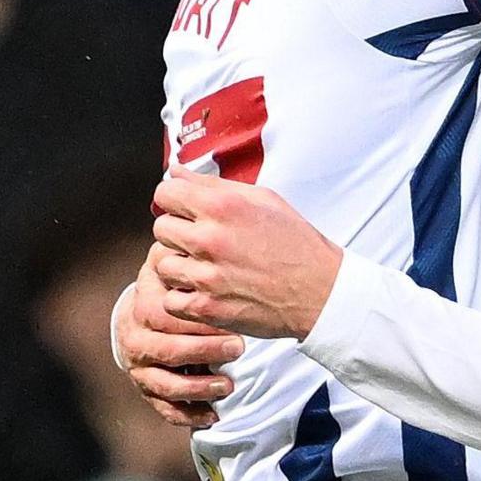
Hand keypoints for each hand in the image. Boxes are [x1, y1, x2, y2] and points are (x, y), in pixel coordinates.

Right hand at [113, 253, 239, 428]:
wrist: (141, 318)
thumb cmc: (167, 287)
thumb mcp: (170, 266)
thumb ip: (180, 254)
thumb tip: (191, 232)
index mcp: (141, 307)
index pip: (164, 314)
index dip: (195, 319)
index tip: (227, 315)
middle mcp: (136, 339)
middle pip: (167, 350)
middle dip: (204, 351)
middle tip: (238, 348)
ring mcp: (141, 369)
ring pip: (165, 384)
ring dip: (198, 387)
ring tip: (228, 385)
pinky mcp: (149, 392)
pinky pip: (166, 409)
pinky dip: (190, 414)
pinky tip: (214, 414)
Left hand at [151, 175, 343, 338]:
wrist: (320, 292)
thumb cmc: (295, 245)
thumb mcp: (262, 199)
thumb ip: (213, 184)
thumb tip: (176, 172)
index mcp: (223, 206)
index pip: (166, 192)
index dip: (173, 199)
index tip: (183, 208)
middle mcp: (210, 239)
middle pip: (161, 228)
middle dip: (177, 231)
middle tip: (199, 240)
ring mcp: (207, 276)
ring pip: (162, 264)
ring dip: (178, 265)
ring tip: (203, 267)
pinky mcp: (207, 308)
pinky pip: (170, 299)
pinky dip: (183, 297)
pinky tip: (203, 290)